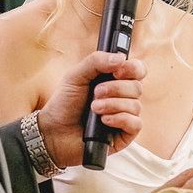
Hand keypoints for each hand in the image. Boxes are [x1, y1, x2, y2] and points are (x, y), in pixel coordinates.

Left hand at [38, 50, 146, 168]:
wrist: (54, 131)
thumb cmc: (65, 103)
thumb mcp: (75, 76)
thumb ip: (95, 62)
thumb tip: (121, 58)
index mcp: (115, 80)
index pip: (137, 70)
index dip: (131, 68)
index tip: (116, 71)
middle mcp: (123, 97)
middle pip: (137, 87)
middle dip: (115, 89)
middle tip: (96, 93)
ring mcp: (125, 116)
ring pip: (135, 105)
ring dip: (113, 105)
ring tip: (94, 108)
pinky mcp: (125, 134)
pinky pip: (135, 124)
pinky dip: (120, 119)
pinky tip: (104, 121)